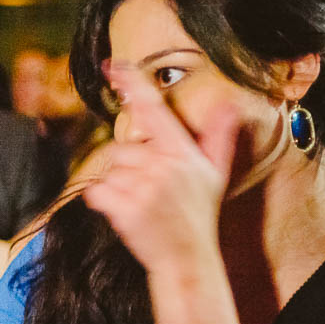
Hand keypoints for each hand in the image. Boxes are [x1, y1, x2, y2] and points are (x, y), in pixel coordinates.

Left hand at [83, 71, 239, 273]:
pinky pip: (96, 191)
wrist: (187, 259)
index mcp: (183, 153)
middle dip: (128, 167)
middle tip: (150, 189)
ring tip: (142, 203)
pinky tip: (125, 212)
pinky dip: (103, 201)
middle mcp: (164, 166)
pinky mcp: (124, 208)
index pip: (155, 110)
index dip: (133, 85)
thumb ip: (218, 137)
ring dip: (118, 186)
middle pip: (121, 148)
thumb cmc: (198, 214)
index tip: (114, 64)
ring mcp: (144, 188)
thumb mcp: (214, 174)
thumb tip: (229, 104)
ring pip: (109, 170)